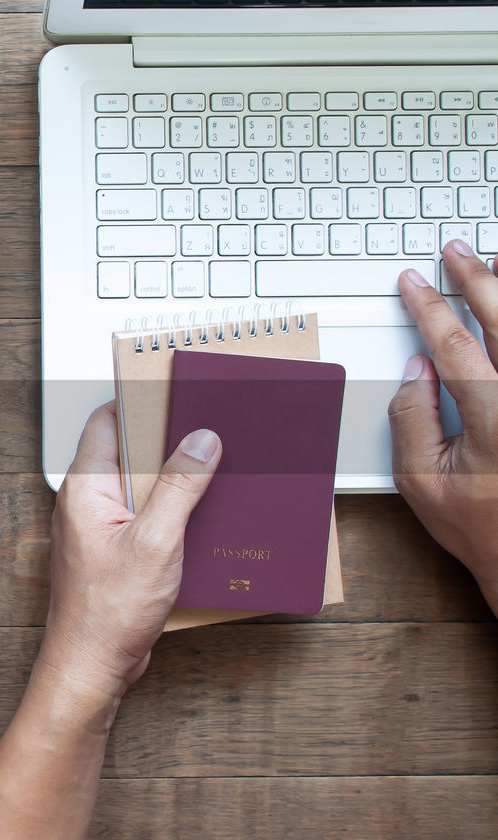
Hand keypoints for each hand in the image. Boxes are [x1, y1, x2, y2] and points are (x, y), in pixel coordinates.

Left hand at [44, 401, 221, 693]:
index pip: (107, 423)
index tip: (177, 391)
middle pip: (129, 452)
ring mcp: (101, 526)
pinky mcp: (116, 550)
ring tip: (216, 469)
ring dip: (176, 480)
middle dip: (168, 440)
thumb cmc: (106, 614)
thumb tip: (200, 441)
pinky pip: (147, 516)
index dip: (141, 402)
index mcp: (86, 488)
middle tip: (209, 428)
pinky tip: (203, 515)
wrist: (91, 665)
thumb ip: (180, 487)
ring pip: (142, 486)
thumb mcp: (156, 542)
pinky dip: (173, 511)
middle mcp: (87, 502)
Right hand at [391, 240, 497, 611]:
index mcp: (494, 420)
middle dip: (476, 278)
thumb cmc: (480, 526)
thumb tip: (414, 371)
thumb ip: (410, 419)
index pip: (456, 344)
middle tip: (457, 253)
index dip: (429, 307)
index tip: (413, 283)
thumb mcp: (420, 481)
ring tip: (492, 266)